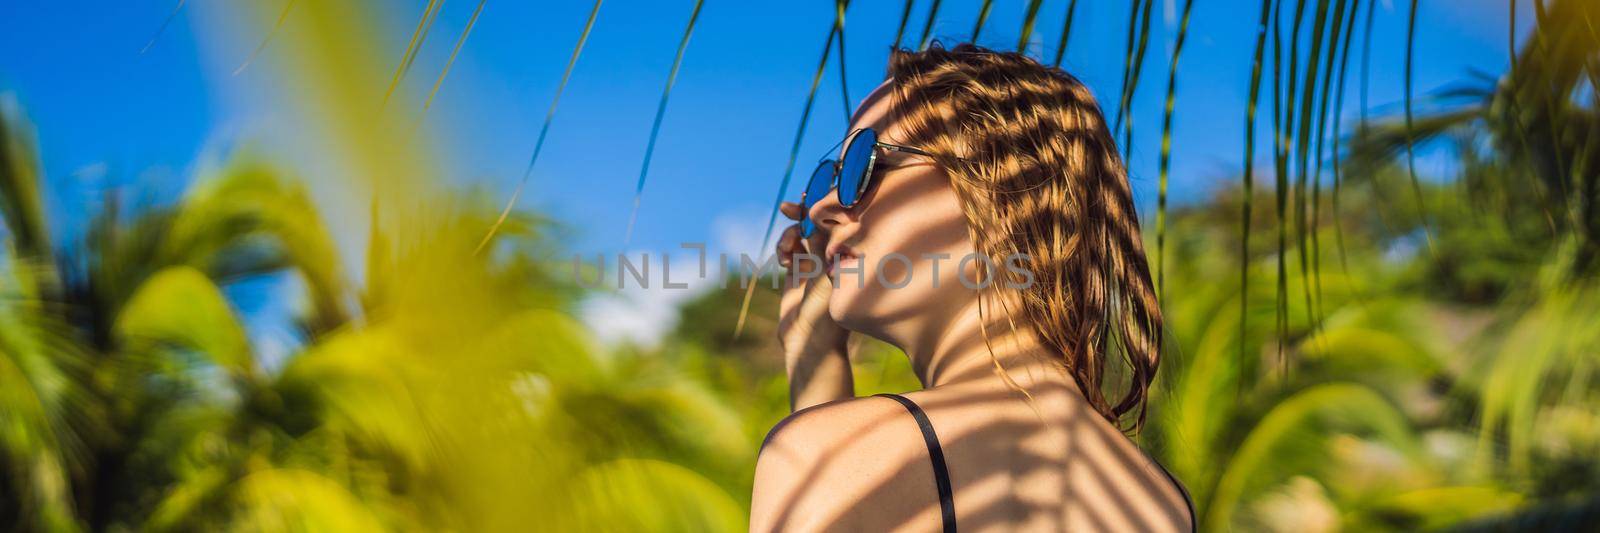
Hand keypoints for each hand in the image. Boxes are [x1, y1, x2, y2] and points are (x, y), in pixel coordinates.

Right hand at [775, 202, 848, 355]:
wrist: (809, 344)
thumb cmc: (827, 315)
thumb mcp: (829, 278)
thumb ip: (828, 250)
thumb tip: (835, 220)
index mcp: (846, 255)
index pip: (836, 220)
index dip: (822, 205)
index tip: (808, 196)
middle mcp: (831, 257)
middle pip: (816, 222)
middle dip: (801, 212)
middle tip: (787, 207)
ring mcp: (814, 264)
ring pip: (799, 235)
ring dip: (789, 234)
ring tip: (786, 250)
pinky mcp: (797, 274)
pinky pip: (789, 250)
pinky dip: (784, 249)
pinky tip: (784, 263)